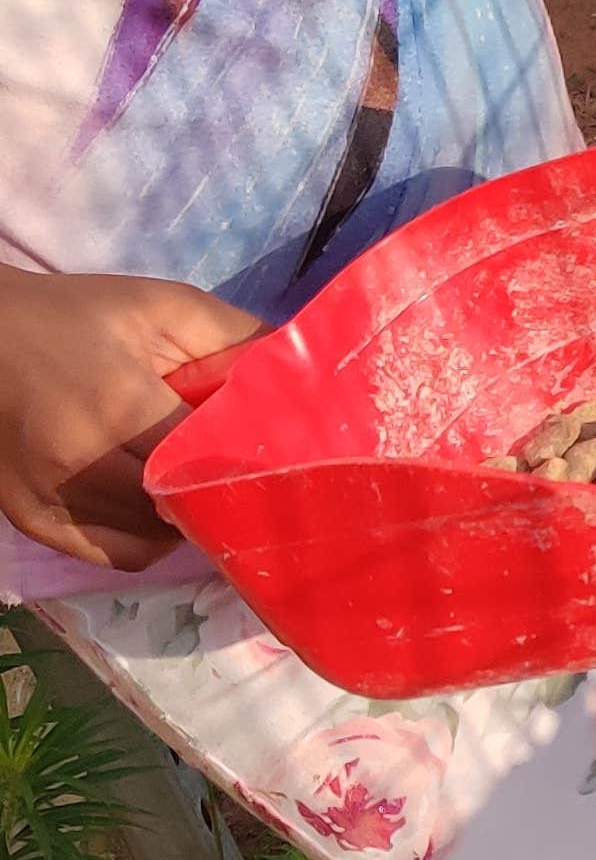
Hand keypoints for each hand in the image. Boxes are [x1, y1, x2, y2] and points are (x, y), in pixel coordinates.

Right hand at [0, 271, 262, 572]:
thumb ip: (232, 335)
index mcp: (120, 404)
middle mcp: (82, 462)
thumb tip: (300, 372)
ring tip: (203, 489)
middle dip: (220, 496)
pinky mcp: (31, 520)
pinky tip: (158, 509)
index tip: (282, 460)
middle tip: (250, 480)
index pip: (209, 460)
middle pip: (182, 506)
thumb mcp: (158, 305)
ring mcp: (50, 499)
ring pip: (152, 537)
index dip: (249, 463)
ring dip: (185, 520)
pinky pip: (112, 554)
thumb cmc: (73, 316)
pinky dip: (145, 540)